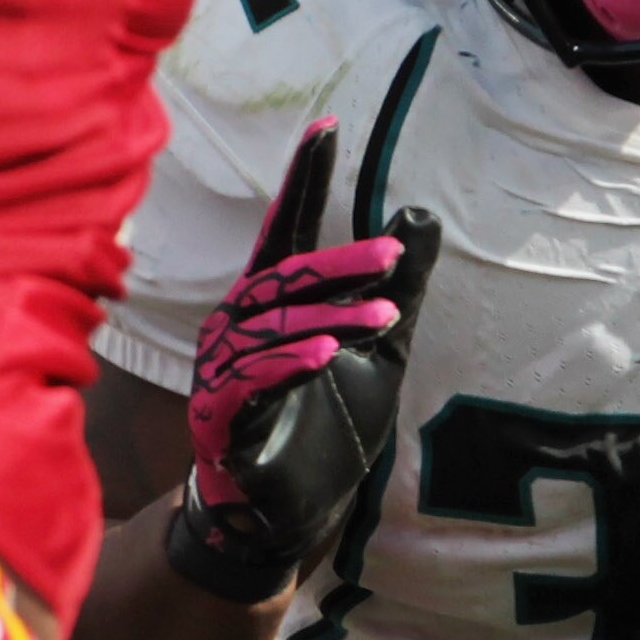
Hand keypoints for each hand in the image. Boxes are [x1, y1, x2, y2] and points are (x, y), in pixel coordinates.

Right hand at [162, 119, 439, 603]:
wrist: (291, 511)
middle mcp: (237, 326)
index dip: (304, 180)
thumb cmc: (327, 424)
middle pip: (285, 277)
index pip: (286, 229)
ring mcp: (223, 371)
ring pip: (274, 327)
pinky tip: (329, 354)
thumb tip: (419, 214)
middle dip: (338, 262)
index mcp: (269, 303)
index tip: (327, 127)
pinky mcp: (220, 417)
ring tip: (383, 313)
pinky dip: (291, 363)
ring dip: (330, 317)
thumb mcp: (381, 352)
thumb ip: (398, 290)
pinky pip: (254, 381)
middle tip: (390, 254)